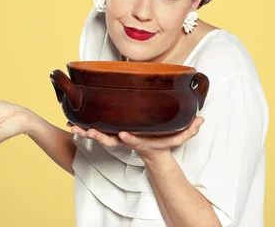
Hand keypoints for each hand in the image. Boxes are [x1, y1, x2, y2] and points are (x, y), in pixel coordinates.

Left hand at [69, 116, 204, 162]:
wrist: (152, 153)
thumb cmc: (162, 143)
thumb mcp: (178, 137)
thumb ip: (189, 130)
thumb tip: (201, 120)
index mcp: (140, 140)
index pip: (135, 140)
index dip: (129, 139)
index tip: (124, 134)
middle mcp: (126, 140)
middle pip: (110, 140)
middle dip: (99, 136)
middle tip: (89, 131)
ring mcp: (117, 138)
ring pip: (99, 137)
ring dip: (86, 133)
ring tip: (74, 128)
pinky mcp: (112, 133)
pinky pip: (96, 131)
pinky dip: (84, 128)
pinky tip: (73, 122)